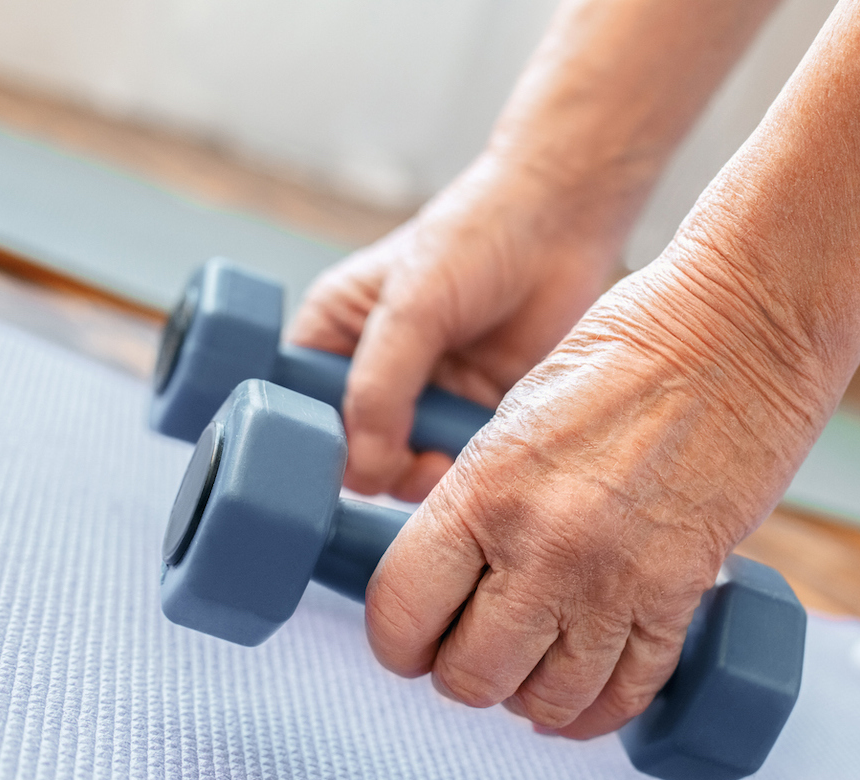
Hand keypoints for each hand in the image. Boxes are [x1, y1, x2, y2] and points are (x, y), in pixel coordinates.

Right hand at [288, 153, 621, 499]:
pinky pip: (460, 463)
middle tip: (412, 463)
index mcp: (334, 338)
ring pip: (407, 467)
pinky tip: (478, 450)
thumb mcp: (410, 312)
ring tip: (444, 459)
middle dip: (379, 466)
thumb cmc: (471, 242)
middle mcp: (376, 374)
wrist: (557, 224)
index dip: (319, 443)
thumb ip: (378, 390)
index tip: (351, 458)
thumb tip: (364, 471)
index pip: (302, 411)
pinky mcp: (476, 413)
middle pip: (355, 452)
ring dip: (424, 474)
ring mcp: (428, 398)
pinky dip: (466, 466)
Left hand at [365, 250, 830, 738]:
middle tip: (479, 650)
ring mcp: (616, 577)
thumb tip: (461, 573)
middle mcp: (542, 545)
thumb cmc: (630, 347)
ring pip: (548, 701)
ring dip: (533, 695)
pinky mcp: (683, 591)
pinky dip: (604, 705)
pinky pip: (631, 688)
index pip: (401, 614)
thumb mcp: (519, 415)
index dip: (398, 643)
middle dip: (465, 674)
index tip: (413, 640)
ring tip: (537, 666)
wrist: (741, 325)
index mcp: (483, 488)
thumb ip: (481, 502)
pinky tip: (592, 689)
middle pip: (469, 677)